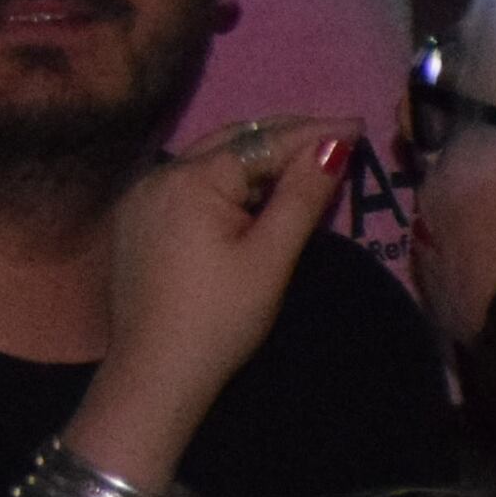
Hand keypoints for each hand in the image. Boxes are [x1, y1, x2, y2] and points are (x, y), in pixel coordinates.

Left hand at [79, 114, 355, 477]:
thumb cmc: (220, 317)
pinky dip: (228, 178)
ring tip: (306, 158)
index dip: (312, 133)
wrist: (156, 372)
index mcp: (188, 179)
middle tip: (336, 137)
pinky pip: (190, 183)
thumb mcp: (270, 256)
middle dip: (284, 136)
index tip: (357, 124)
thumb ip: (301, 196)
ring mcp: (140, 198)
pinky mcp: (138, 222)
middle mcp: (156, 177)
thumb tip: (333, 144)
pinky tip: (258, 189)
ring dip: (256, 156)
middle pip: (230, 142)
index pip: (261, 141)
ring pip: (209, 160)